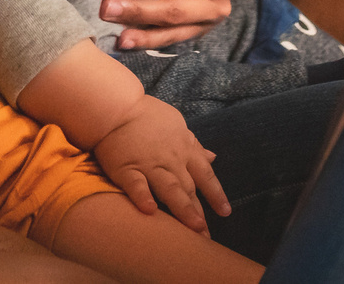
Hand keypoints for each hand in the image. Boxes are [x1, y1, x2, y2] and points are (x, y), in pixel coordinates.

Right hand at [93, 95, 229, 234]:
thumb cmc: (148, 116)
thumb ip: (195, 145)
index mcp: (184, 149)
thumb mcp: (178, 125)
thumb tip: (213, 157)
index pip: (205, 175)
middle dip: (200, 213)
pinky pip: (136, 184)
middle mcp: (171, 159)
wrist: (117, 106)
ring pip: (170, 189)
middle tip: (207, 237)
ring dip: (183, 209)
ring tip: (194, 229)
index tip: (226, 212)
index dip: (216, 194)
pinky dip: (143, 196)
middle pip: (189, 189)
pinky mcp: (127, 168)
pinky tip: (150, 211)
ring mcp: (149, 164)